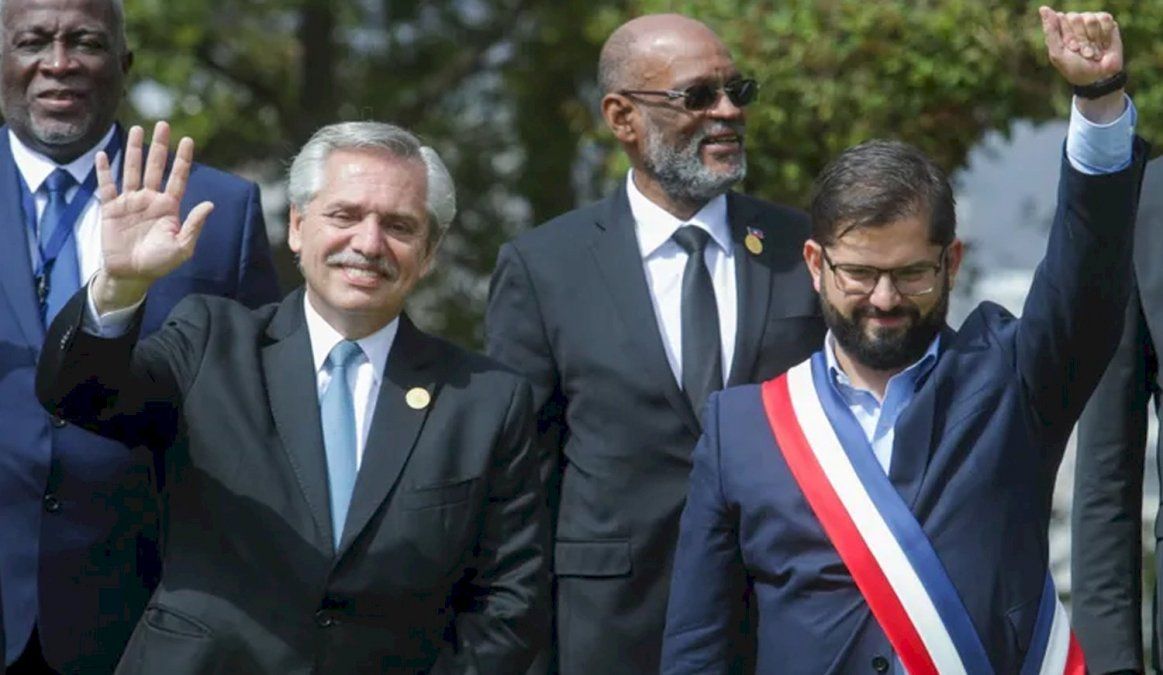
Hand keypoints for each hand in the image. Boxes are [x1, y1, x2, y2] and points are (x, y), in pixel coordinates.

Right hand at [98, 121, 212, 284]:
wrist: (131, 275)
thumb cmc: (160, 263)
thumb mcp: (182, 247)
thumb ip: (194, 225)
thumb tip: (210, 204)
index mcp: (169, 207)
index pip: (178, 177)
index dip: (183, 159)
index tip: (188, 139)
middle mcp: (150, 199)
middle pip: (155, 166)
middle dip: (160, 146)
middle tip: (163, 124)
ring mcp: (130, 202)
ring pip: (132, 170)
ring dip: (134, 150)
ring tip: (138, 129)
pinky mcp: (111, 209)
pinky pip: (107, 186)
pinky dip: (104, 171)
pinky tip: (103, 154)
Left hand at [1040, 7, 1122, 85]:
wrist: (1099, 77)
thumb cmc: (1075, 68)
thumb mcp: (1058, 53)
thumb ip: (1050, 31)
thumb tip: (1043, 8)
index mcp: (1060, 29)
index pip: (1060, 19)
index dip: (1068, 36)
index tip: (1072, 49)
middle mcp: (1075, 23)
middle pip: (1075, 17)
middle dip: (1080, 37)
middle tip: (1083, 51)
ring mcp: (1091, 21)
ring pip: (1090, 18)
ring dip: (1093, 38)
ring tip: (1094, 51)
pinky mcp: (1107, 23)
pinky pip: (1105, 18)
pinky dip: (1105, 34)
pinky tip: (1104, 44)